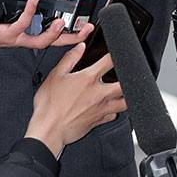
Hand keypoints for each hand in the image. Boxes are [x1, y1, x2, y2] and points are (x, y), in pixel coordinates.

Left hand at [0, 0, 92, 56]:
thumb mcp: (7, 14)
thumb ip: (20, 6)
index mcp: (27, 35)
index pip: (53, 36)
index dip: (70, 34)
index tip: (85, 27)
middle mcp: (24, 39)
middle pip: (54, 42)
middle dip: (72, 37)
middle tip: (87, 29)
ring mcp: (17, 38)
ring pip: (40, 40)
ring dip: (53, 32)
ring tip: (62, 22)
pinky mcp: (7, 34)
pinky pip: (22, 24)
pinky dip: (30, 12)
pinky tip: (34, 1)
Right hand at [24, 43, 126, 157]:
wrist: (49, 129)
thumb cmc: (49, 104)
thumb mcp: (55, 75)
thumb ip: (70, 59)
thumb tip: (80, 47)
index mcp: (88, 79)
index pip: (109, 62)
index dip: (115, 54)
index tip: (117, 52)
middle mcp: (99, 94)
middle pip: (124, 84)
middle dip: (126, 77)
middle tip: (125, 73)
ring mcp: (101, 109)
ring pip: (124, 102)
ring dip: (126, 95)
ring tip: (124, 91)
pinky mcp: (99, 121)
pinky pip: (114, 115)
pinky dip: (115, 110)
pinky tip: (111, 107)